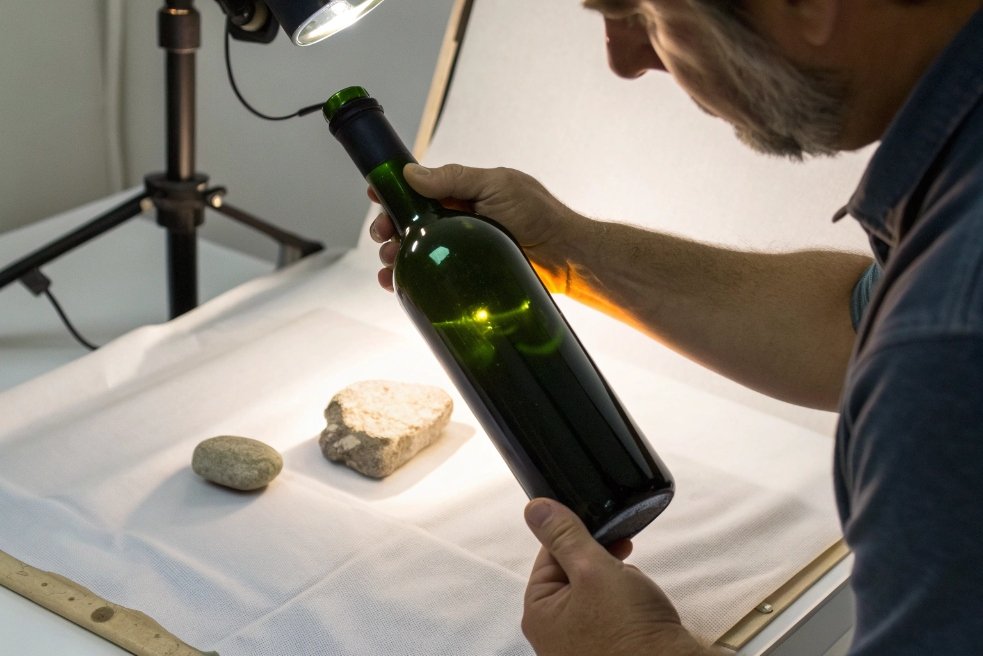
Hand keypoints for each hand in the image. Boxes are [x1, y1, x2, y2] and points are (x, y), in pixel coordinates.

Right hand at [367, 163, 584, 291]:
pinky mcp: (464, 276)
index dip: (393, 192)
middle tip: (383, 236)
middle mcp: (456, 221)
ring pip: (415, 251)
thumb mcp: (496, 185)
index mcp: (461, 194)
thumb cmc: (538, 214)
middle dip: (389, 228)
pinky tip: (396, 284)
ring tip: (390, 263)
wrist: (566, 256)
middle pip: (409, 223)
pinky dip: (409, 280)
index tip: (374, 195)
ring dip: (395, 255)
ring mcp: (459, 250)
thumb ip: (455, 179)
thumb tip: (411, 174)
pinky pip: (430, 277)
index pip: (418, 190)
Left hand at [522, 498, 706, 655]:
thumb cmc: (629, 630)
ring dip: (618, 583)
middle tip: (624, 563)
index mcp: (539, 613)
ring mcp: (581, 643)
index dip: (578, 537)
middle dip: (602, 563)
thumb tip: (534, 508)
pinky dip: (628, 605)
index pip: (549, 555)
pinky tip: (642, 608)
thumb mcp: (593, 571)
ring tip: (635, 593)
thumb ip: (564, 536)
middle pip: (573, 573)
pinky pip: (613, 613)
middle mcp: (554, 632)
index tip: (606, 531)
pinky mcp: (608, 649)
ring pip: (597, 591)